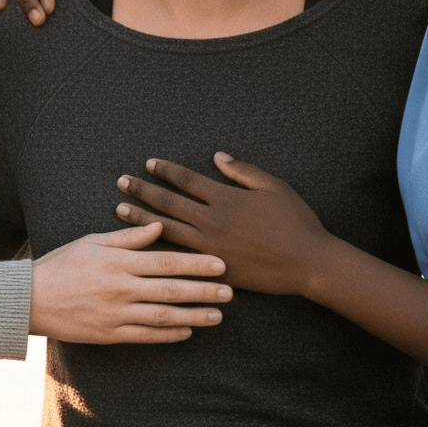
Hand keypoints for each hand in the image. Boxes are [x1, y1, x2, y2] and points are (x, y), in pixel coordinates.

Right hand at [30, 221, 232, 343]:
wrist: (28, 299)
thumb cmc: (62, 264)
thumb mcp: (93, 242)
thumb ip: (129, 236)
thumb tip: (160, 225)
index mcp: (118, 262)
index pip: (166, 261)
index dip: (196, 264)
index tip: (221, 264)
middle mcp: (120, 289)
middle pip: (171, 290)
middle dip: (204, 291)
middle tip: (231, 292)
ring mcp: (115, 314)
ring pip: (163, 316)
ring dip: (194, 316)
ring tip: (218, 316)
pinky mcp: (109, 334)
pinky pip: (145, 336)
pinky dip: (168, 335)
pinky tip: (187, 332)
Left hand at [115, 153, 330, 296]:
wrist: (308, 263)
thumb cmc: (296, 222)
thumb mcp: (274, 187)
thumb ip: (242, 171)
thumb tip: (217, 157)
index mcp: (226, 199)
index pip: (187, 180)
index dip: (166, 170)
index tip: (148, 163)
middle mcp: (213, 222)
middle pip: (168, 203)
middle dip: (142, 191)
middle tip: (121, 182)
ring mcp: (211, 248)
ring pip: (167, 230)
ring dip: (141, 220)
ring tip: (119, 211)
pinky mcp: (215, 269)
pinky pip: (180, 259)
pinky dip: (159, 251)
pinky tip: (142, 248)